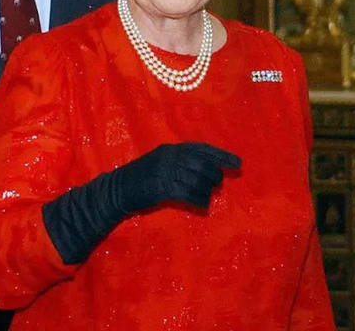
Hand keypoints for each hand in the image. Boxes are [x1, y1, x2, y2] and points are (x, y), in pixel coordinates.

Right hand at [113, 142, 240, 212]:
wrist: (116, 190)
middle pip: (202, 165)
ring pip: (197, 180)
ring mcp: (165, 171)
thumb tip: (207, 171)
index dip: (222, 155)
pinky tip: (203, 206)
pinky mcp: (161, 188)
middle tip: (218, 184)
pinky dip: (199, 201)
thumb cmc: (140, 178)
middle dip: (214, 175)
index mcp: (171, 149)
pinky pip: (188, 194)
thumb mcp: (161, 162)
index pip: (203, 149)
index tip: (238, 163)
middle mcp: (170, 157)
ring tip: (208, 197)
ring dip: (207, 191)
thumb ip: (181, 162)